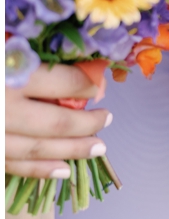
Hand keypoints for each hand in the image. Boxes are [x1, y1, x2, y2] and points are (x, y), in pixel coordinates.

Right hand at [5, 64, 108, 178]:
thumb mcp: (3, 48)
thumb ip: (37, 60)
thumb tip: (79, 71)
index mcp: (11, 76)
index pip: (63, 83)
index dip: (87, 85)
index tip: (98, 86)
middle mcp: (3, 110)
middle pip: (56, 122)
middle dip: (87, 124)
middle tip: (108, 119)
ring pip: (38, 149)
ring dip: (72, 150)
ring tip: (98, 148)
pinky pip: (12, 165)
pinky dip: (40, 169)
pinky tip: (63, 170)